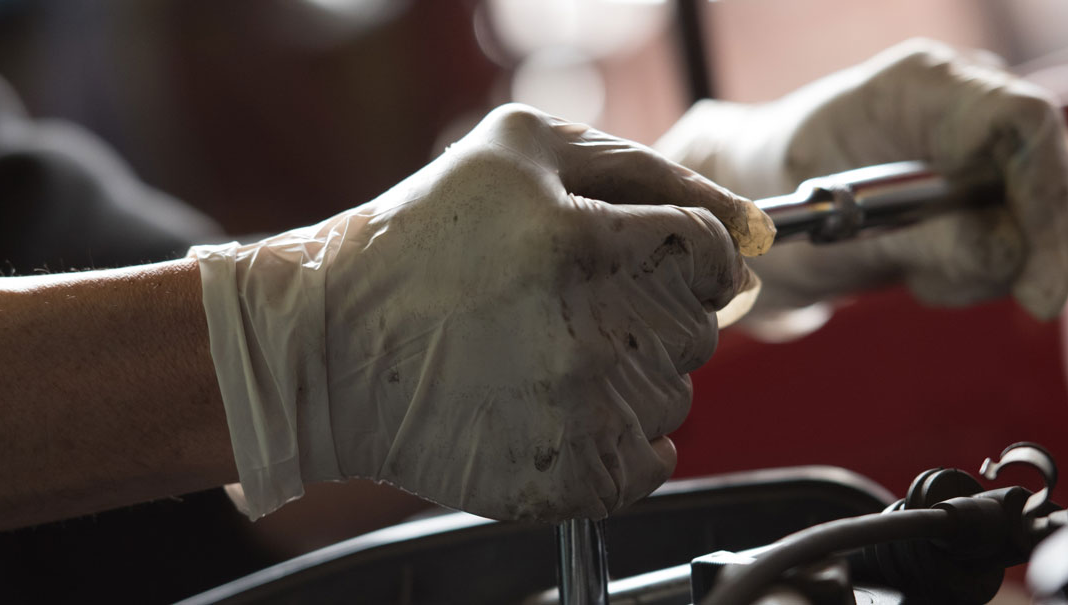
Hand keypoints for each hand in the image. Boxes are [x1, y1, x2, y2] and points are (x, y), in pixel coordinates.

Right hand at [192, 104, 772, 520]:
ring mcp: (576, 410)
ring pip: (674, 397)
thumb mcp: (516, 150)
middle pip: (696, 330)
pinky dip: (622, 443)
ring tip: (552, 357)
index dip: (698, 257)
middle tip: (577, 307)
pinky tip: (563, 410)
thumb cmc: (415, 241)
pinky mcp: (563, 475)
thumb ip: (640, 165)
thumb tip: (743, 222)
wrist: (325, 350)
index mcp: (581, 240)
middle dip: (653, 313)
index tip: (669, 265)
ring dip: (632, 376)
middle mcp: (587, 330)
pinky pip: (648, 464)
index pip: (707, 253)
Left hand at [655, 39, 1067, 328]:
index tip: (1041, 284)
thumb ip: (922, 241)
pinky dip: (985, 268)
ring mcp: (988, 139)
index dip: (1046, 200)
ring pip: (1046, 216)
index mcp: (924, 85)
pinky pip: (1026, 238)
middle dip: (1021, 251)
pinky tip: (926, 267)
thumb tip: (1008, 254)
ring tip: (911, 269)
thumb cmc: (779, 196)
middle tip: (939, 286)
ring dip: (991, 266)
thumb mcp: (832, 230)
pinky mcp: (995, 181)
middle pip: (1050, 173)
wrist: (762, 193)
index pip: (1024, 124)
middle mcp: (971, 99)